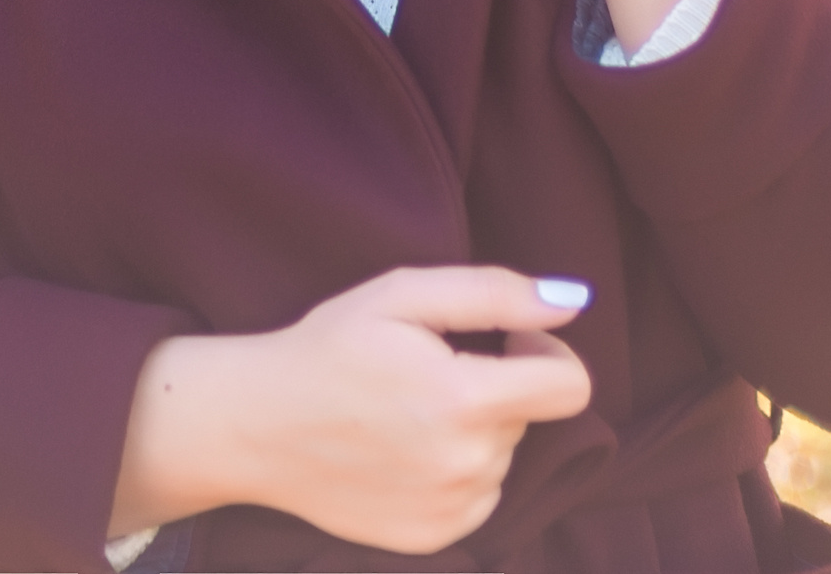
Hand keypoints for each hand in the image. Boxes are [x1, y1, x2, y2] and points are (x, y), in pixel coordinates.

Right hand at [109, 267, 592, 553]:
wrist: (255, 425)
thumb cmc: (327, 347)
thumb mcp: (402, 295)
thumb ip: (494, 292)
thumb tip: (574, 300)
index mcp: (463, 400)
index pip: (571, 385)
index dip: (545, 347)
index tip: (504, 335)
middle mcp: (466, 465)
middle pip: (528, 414)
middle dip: (495, 383)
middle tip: (425, 367)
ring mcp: (451, 509)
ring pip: (503, 454)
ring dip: (474, 428)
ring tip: (405, 410)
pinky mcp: (434, 537)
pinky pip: (481, 495)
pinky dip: (456, 468)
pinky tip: (403, 448)